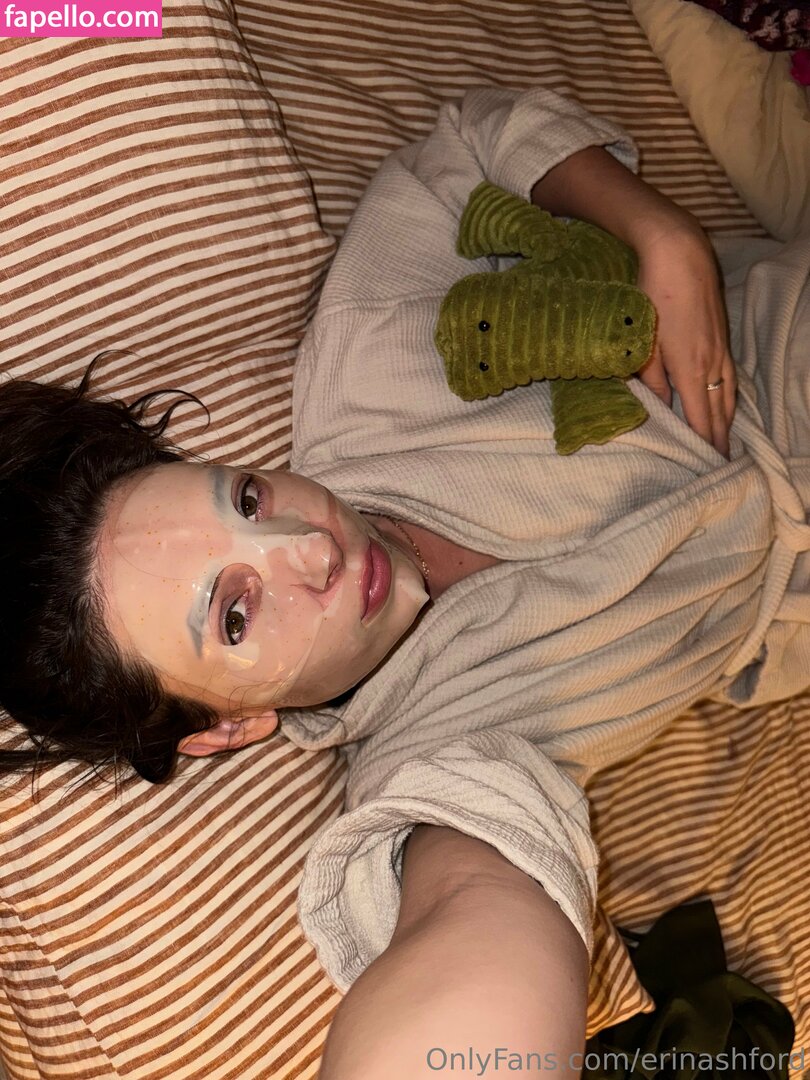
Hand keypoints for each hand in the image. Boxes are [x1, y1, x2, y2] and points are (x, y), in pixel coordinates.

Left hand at [635, 223, 736, 458]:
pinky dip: (729, 394)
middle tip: (721, 460)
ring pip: (728, 392)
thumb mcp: (644, 342)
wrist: (680, 254)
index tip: (708, 463)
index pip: (701, 417)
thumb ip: (651, 378)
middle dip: (720, 436)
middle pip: (719, 409)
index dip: (704, 442)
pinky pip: (729, 375)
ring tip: (725, 437)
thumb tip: (658, 404)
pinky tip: (725, 398)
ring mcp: (720, 349)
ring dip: (727, 417)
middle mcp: (711, 364)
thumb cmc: (655, 296)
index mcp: (690, 370)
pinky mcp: (721, 336)